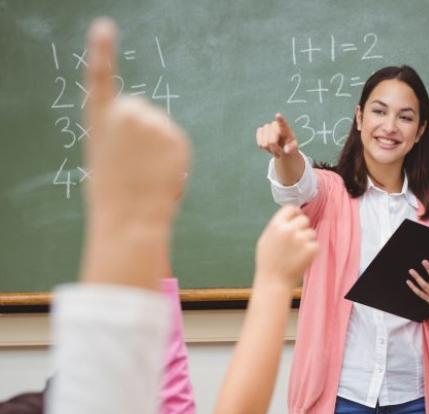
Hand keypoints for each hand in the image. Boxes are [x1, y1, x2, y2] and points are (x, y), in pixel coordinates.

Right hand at [84, 18, 189, 232]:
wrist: (130, 217)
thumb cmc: (114, 194)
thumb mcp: (106, 157)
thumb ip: (122, 136)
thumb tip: (147, 135)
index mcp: (99, 118)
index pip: (100, 76)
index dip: (102, 50)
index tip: (104, 27)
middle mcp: (126, 113)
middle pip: (141, 110)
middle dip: (142, 132)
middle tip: (135, 164)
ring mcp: (154, 123)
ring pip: (161, 127)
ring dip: (159, 146)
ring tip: (147, 173)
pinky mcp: (177, 138)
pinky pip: (177, 142)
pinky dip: (174, 156)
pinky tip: (162, 173)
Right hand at [255, 205, 318, 285]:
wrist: (273, 281)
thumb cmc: (268, 262)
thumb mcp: (265, 239)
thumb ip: (277, 226)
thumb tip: (289, 217)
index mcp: (276, 225)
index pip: (291, 208)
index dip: (295, 213)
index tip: (296, 219)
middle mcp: (289, 230)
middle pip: (304, 219)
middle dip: (302, 228)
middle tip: (297, 240)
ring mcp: (301, 239)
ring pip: (311, 232)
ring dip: (307, 240)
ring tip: (297, 252)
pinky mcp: (311, 249)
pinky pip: (316, 244)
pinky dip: (312, 251)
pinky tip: (302, 258)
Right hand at [256, 113, 298, 157]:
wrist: (282, 145)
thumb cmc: (289, 145)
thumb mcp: (293, 147)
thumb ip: (291, 148)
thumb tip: (286, 150)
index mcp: (285, 129)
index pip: (282, 124)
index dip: (280, 120)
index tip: (278, 115)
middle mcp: (275, 125)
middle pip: (271, 142)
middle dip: (275, 149)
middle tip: (280, 151)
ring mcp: (267, 127)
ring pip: (265, 144)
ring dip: (270, 149)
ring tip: (275, 147)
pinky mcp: (260, 130)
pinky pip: (260, 143)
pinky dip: (264, 148)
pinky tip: (269, 146)